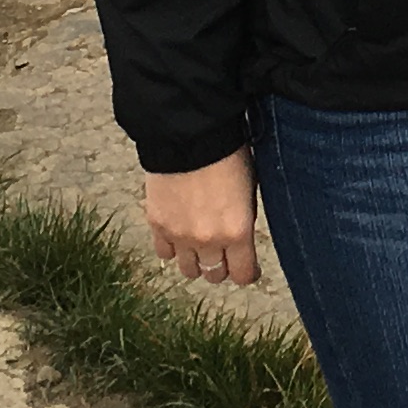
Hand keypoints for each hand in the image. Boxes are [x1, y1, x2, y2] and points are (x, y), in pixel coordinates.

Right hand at [145, 155, 260, 286]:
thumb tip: (242, 236)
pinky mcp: (158, 225)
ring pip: (188, 269)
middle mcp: (208, 240)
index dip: (246, 272)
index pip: (242, 275)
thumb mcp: (250, 189)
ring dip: (196, 260)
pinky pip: (164, 253)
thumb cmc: (227, 153)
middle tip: (223, 251)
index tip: (247, 267)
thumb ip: (244, 220)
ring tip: (199, 244)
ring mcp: (180, 235)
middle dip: (221, 265)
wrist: (190, 133)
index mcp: (237, 231)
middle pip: (214, 274)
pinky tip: (178, 233)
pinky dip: (172, 247)